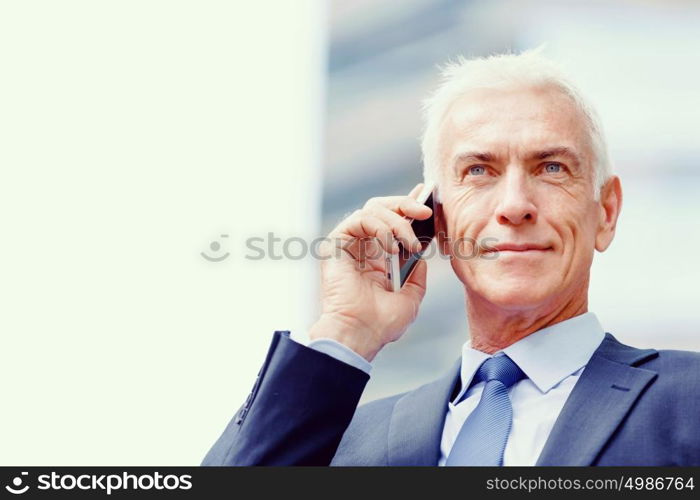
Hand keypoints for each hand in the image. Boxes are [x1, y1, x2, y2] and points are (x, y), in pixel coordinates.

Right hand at [309, 183, 432, 360]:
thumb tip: (420, 253)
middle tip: (425, 212)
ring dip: (397, 222)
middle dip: (406, 205)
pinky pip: (360, 219)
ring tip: (410, 243)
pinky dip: (380, 228)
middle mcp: (361, 247)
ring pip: (372, 209)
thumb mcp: (411, 297)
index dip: (407, 205)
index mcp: (377, 258)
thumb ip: (416, 273)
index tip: (426, 194)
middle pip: (382, 208)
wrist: (360, 334)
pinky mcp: (336, 244)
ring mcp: (348, 244)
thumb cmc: (381, 323)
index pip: (391, 220)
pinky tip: (391, 247)